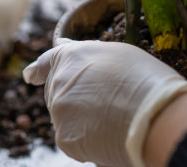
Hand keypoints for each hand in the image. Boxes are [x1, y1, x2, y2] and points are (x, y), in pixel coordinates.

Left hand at [23, 40, 186, 166]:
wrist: (155, 114)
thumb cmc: (147, 80)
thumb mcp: (120, 54)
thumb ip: (90, 55)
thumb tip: (65, 46)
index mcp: (72, 56)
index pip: (47, 61)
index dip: (39, 69)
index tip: (31, 75)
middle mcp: (59, 81)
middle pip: (59, 93)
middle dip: (75, 99)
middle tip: (105, 104)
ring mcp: (60, 111)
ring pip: (67, 118)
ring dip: (83, 119)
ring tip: (115, 118)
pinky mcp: (65, 138)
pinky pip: (74, 140)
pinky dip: (88, 140)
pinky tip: (110, 134)